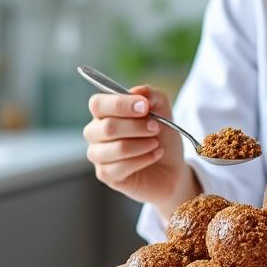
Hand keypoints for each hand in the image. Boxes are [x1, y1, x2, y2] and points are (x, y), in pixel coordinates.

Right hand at [83, 85, 197, 214]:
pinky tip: (155, 155)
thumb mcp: (162, 108)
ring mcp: (98, 154)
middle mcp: (95, 132)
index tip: (145, 107)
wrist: (171, 165)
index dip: (121, 104)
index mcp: (103, 112)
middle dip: (137, 127)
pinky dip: (144, 159)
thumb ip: (150, 94)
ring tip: (156, 143)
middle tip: (156, 128)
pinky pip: (120, 167)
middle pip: (108, 127)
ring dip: (142, 144)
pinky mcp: (105, 175)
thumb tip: (137, 92)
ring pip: (117, 148)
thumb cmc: (161, 135)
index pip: (98, 104)